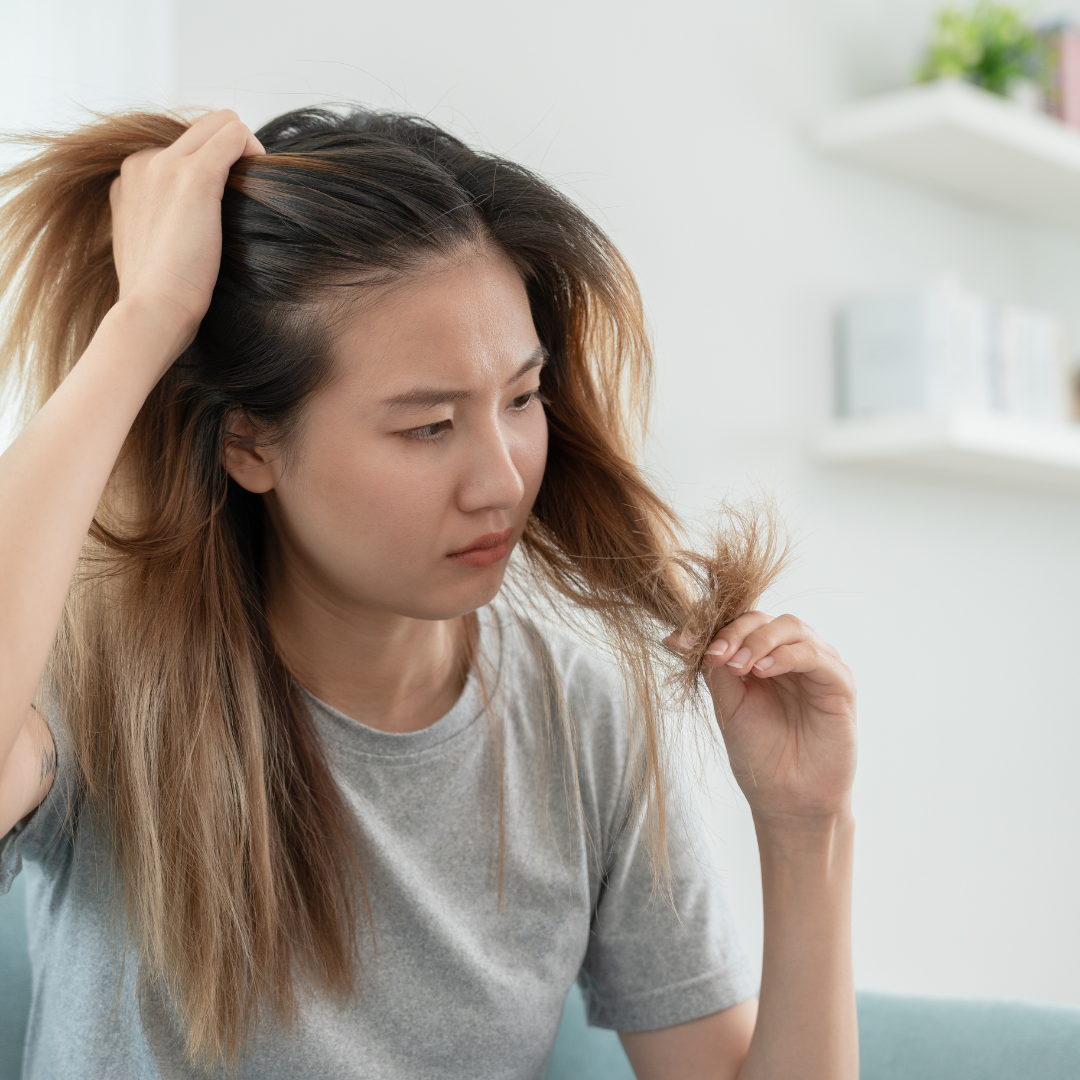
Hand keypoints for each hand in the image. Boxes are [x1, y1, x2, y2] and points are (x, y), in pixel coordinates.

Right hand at [109, 110, 263, 357]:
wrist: (152, 310)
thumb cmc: (161, 295)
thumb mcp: (157, 248)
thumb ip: (169, 222)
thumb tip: (201, 223)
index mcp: (131, 179)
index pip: (182, 146)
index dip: (214, 166)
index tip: (230, 198)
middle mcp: (143, 163)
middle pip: (203, 126)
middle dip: (233, 150)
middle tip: (251, 189)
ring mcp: (164, 165)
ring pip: (221, 122)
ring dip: (246, 149)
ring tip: (256, 187)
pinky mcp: (192, 177)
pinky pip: (233, 133)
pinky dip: (254, 150)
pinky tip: (263, 179)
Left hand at [695, 612, 856, 827]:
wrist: (787, 798)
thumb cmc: (759, 753)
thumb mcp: (728, 705)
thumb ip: (716, 670)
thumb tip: (683, 639)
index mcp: (762, 656)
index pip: (738, 623)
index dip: (710, 626)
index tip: (680, 641)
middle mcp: (791, 654)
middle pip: (763, 619)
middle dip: (734, 632)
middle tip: (714, 653)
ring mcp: (818, 666)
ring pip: (791, 627)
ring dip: (758, 640)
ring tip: (737, 664)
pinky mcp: (840, 683)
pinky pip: (814, 655)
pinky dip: (785, 656)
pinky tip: (762, 671)